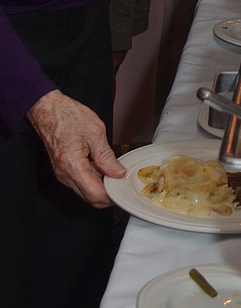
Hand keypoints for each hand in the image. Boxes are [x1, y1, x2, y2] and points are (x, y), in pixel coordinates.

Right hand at [28, 90, 123, 206]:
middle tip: (123, 185)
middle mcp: (64, 174)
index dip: (112, 196)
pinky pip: (80, 182)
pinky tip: (103, 170)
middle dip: (108, 195)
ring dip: (101, 188)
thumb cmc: (68, 116)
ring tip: (115, 175)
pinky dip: (93, 180)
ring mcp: (62, 174)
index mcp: (72, 165)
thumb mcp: (95, 132)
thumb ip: (107, 156)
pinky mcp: (62, 170)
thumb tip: (118, 172)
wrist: (49, 110)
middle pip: (90, 198)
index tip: (123, 190)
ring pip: (85, 191)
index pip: (95, 194)